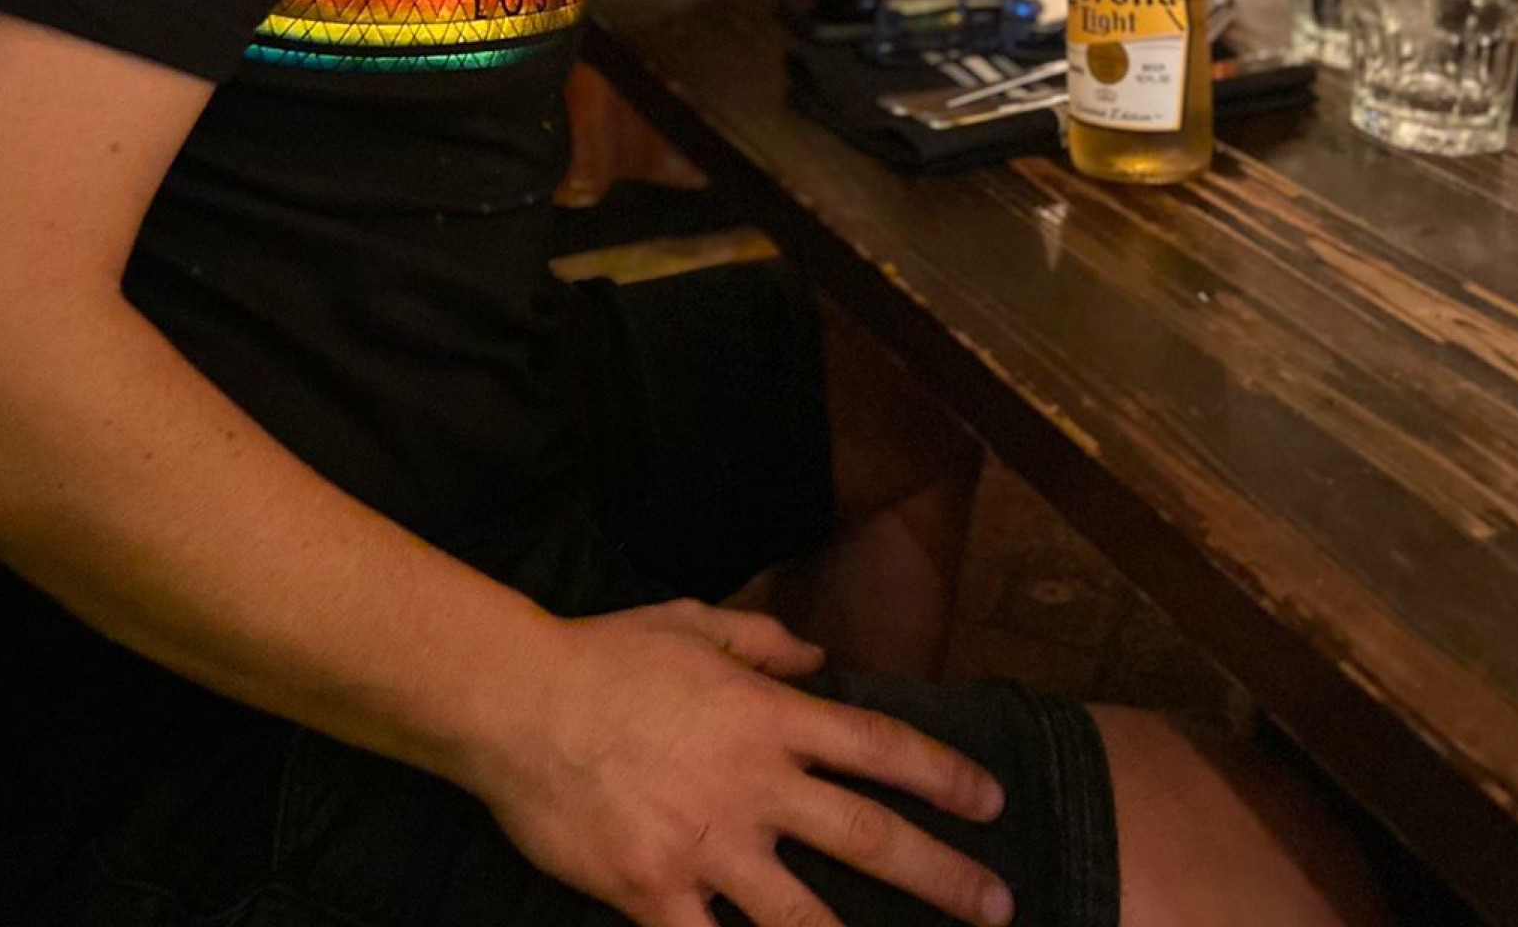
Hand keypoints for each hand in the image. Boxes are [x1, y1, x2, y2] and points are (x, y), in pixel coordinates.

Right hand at [472, 599, 1010, 926]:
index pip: (876, 746)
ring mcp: (707, 848)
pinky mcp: (656, 895)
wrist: (519, 702)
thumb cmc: (604, 654)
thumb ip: (762, 638)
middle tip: (998, 904)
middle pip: (867, 836)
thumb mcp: (692, 621)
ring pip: (805, 919)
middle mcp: (752, 785)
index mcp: (766, 717)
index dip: (941, 775)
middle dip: (942, 875)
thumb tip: (818, 656)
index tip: (990, 801)